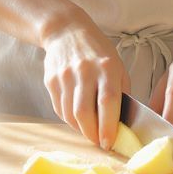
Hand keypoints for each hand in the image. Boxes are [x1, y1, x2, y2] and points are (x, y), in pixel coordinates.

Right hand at [42, 19, 129, 149]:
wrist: (66, 31)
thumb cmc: (97, 51)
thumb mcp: (117, 65)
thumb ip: (121, 92)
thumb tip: (121, 123)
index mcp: (106, 67)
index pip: (108, 101)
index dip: (108, 126)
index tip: (110, 143)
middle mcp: (84, 71)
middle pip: (84, 112)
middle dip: (91, 134)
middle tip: (98, 142)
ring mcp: (65, 76)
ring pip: (70, 114)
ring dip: (80, 129)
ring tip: (89, 130)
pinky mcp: (51, 80)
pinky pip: (59, 109)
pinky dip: (69, 119)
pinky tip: (77, 117)